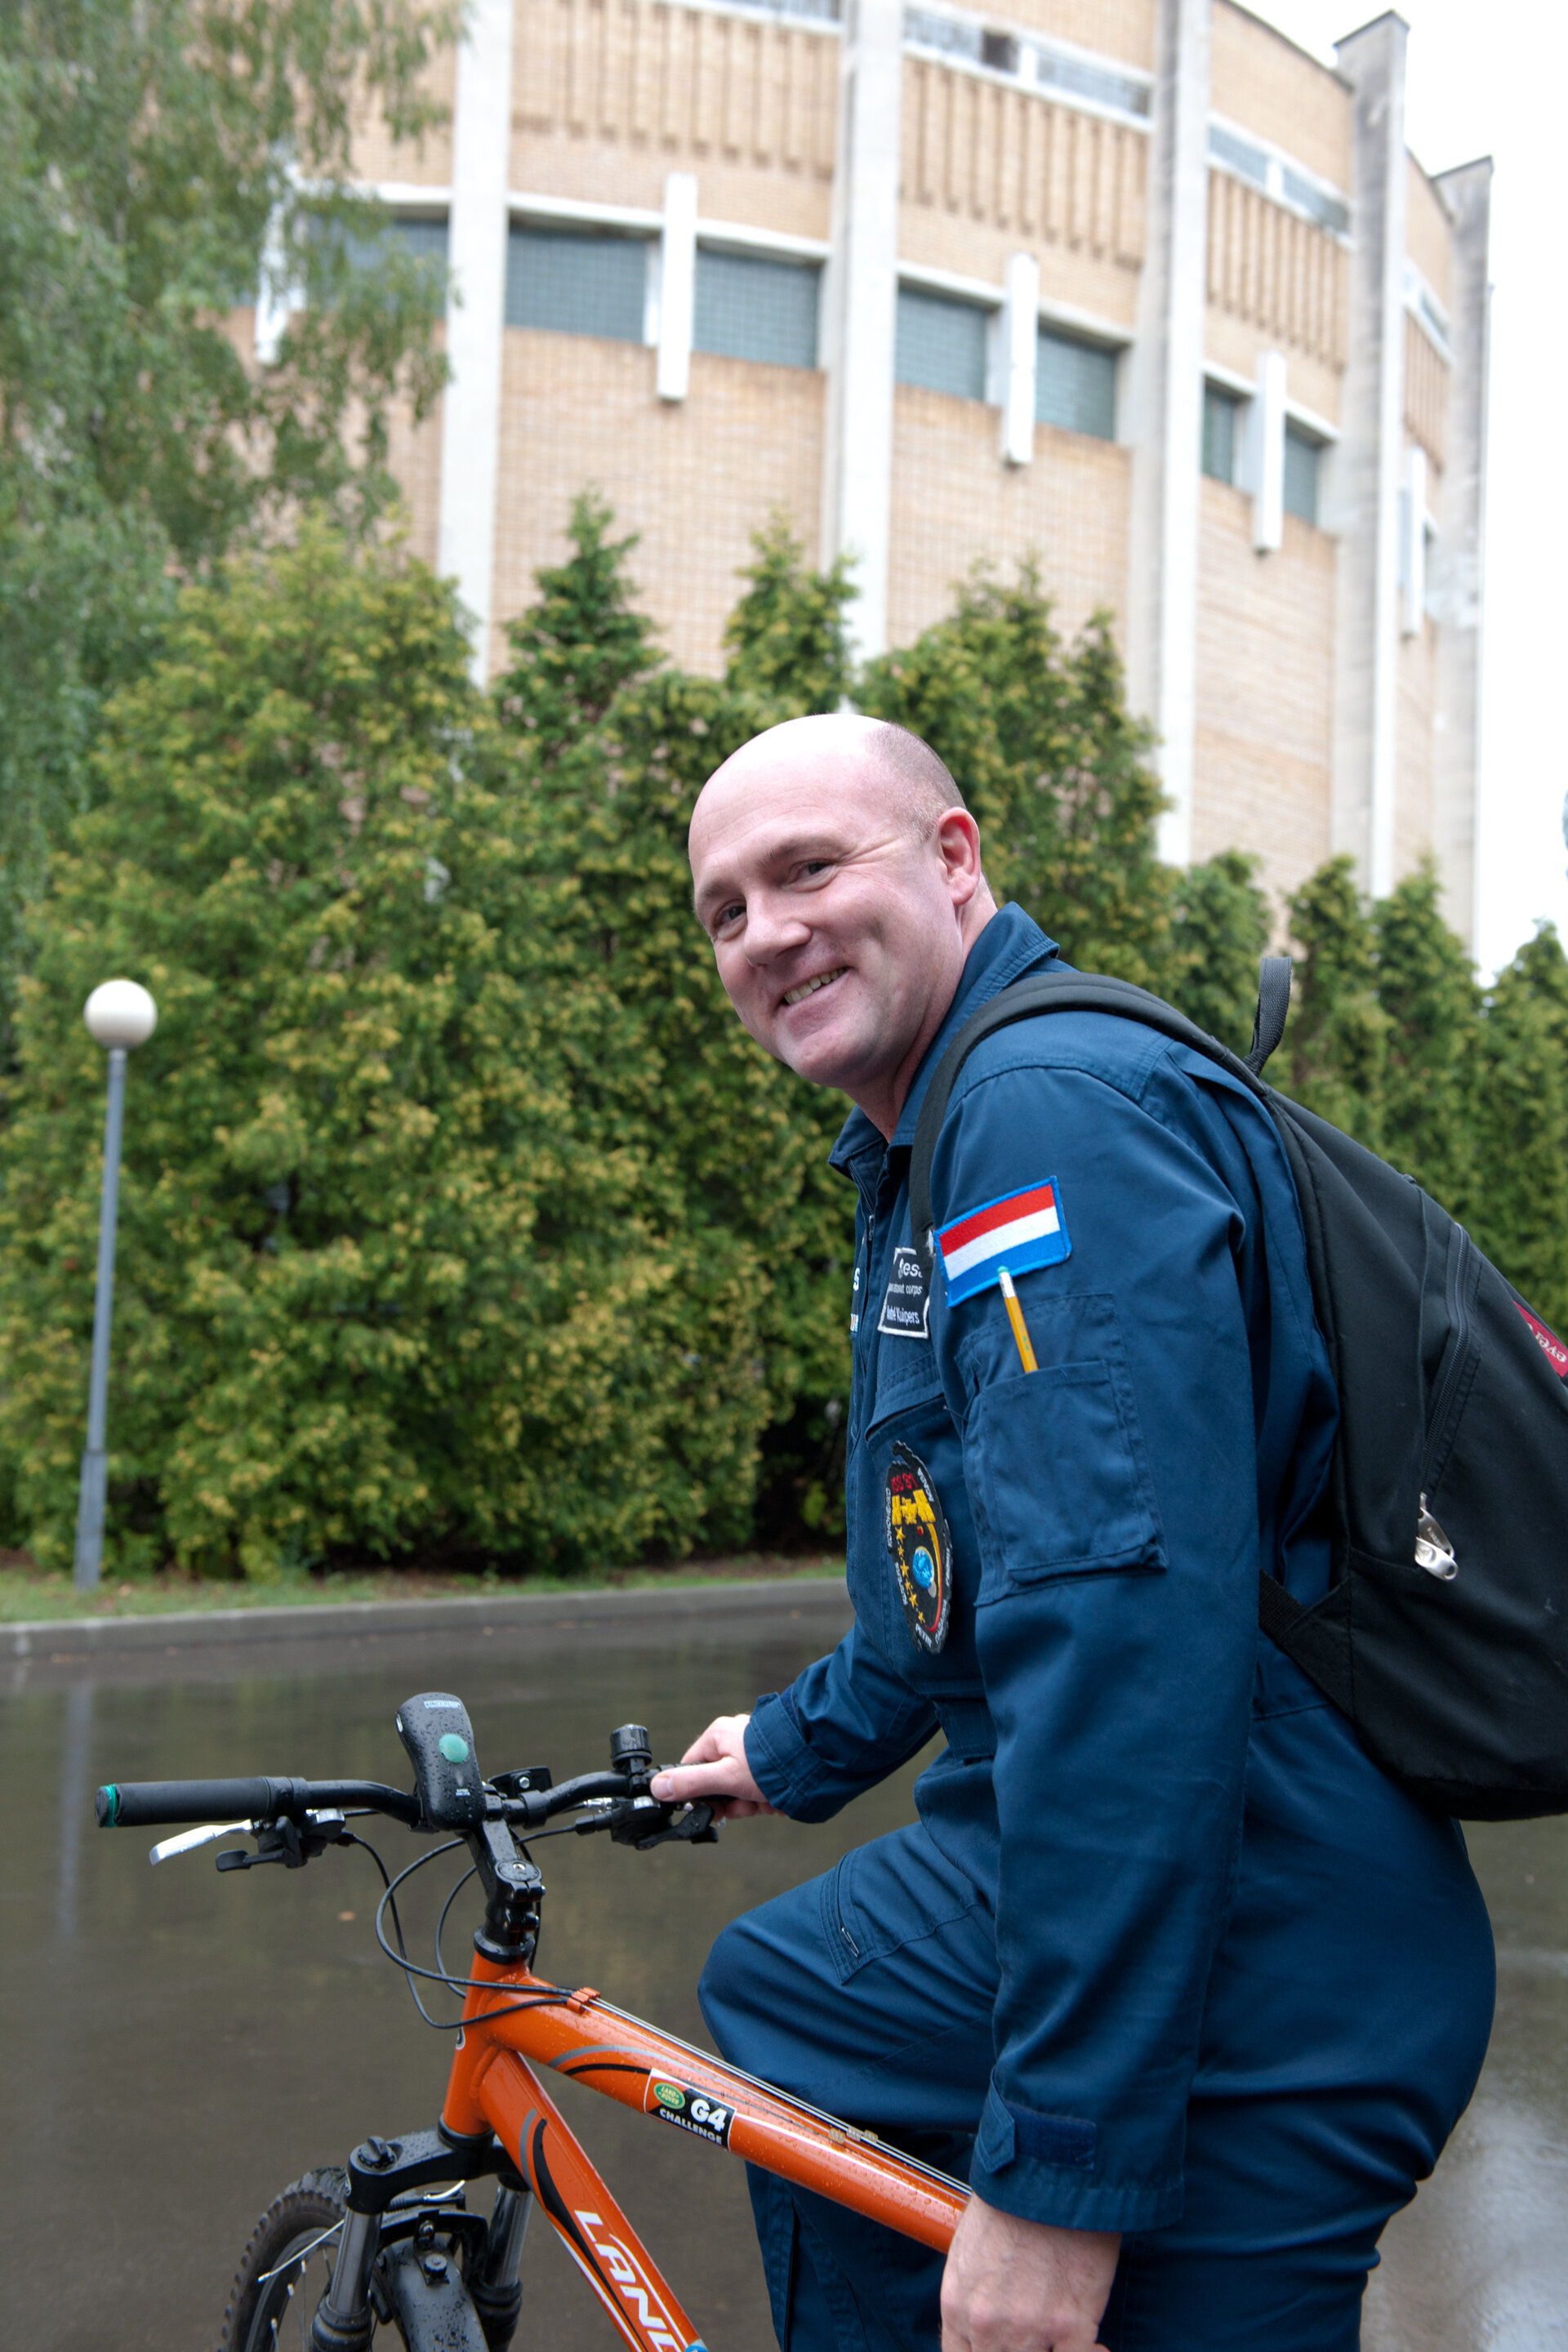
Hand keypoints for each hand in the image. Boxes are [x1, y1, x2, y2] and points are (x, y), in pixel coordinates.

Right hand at [649, 1714, 777, 1818]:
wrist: (816, 1760)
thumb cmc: (769, 1763)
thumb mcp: (725, 1777)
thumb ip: (691, 1783)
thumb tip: (658, 1788)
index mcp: (717, 1737)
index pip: (691, 1768)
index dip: (698, 1794)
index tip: (710, 1809)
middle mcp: (733, 1741)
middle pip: (717, 1784)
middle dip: (732, 1802)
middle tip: (746, 1805)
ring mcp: (753, 1753)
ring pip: (738, 1790)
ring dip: (751, 1804)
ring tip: (765, 1801)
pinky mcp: (769, 1766)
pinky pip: (758, 1789)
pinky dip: (766, 1799)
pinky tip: (776, 1800)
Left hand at [941, 2195, 1118, 2351]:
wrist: (1048, 2168)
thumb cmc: (1012, 2195)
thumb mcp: (971, 2246)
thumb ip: (976, 2291)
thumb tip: (989, 2313)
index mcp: (958, 2304)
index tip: (1000, 2346)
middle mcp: (989, 2325)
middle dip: (1019, 2351)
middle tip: (1039, 2338)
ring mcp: (1031, 2329)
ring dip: (1052, 2351)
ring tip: (1064, 2338)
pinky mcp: (1072, 2325)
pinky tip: (1095, 2343)